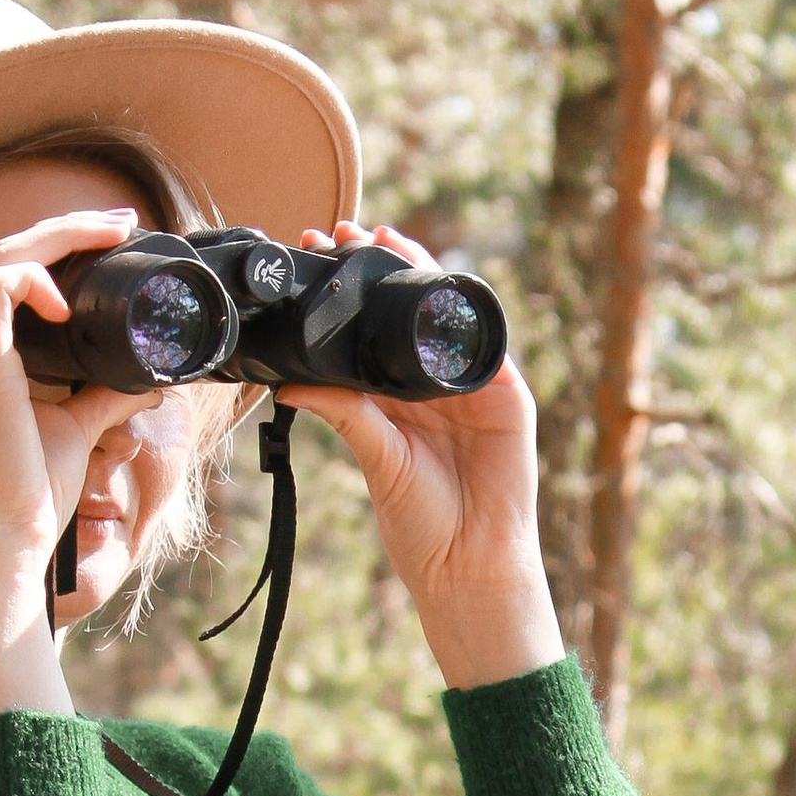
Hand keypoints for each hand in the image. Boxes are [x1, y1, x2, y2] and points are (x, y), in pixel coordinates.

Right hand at [0, 205, 152, 716]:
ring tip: (108, 233)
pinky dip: (36, 277)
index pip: (3, 282)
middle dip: (63, 231)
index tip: (108, 240)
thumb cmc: (30, 506)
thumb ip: (104, 399)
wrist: (2, 555)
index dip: (53, 251)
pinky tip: (69, 299)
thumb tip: (150, 382)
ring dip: (57, 238)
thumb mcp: (76, 434)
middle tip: (118, 222)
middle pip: (0, 260)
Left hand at [277, 225, 565, 692]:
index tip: (316, 254)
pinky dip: (463, 314)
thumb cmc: (421, 522)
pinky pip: (486, 345)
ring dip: (420, 274)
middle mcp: (434, 385)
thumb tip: (288, 380)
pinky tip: (437, 284)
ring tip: (386, 240)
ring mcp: (473, 387)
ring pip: (445, 316)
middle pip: (407, 311)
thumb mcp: (373, 455)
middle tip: (343, 231)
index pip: (371, 330)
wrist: (467, 564)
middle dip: (380, 268)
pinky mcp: (507, 397)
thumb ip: (341, 410)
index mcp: (399, 397)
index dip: (349, 293)